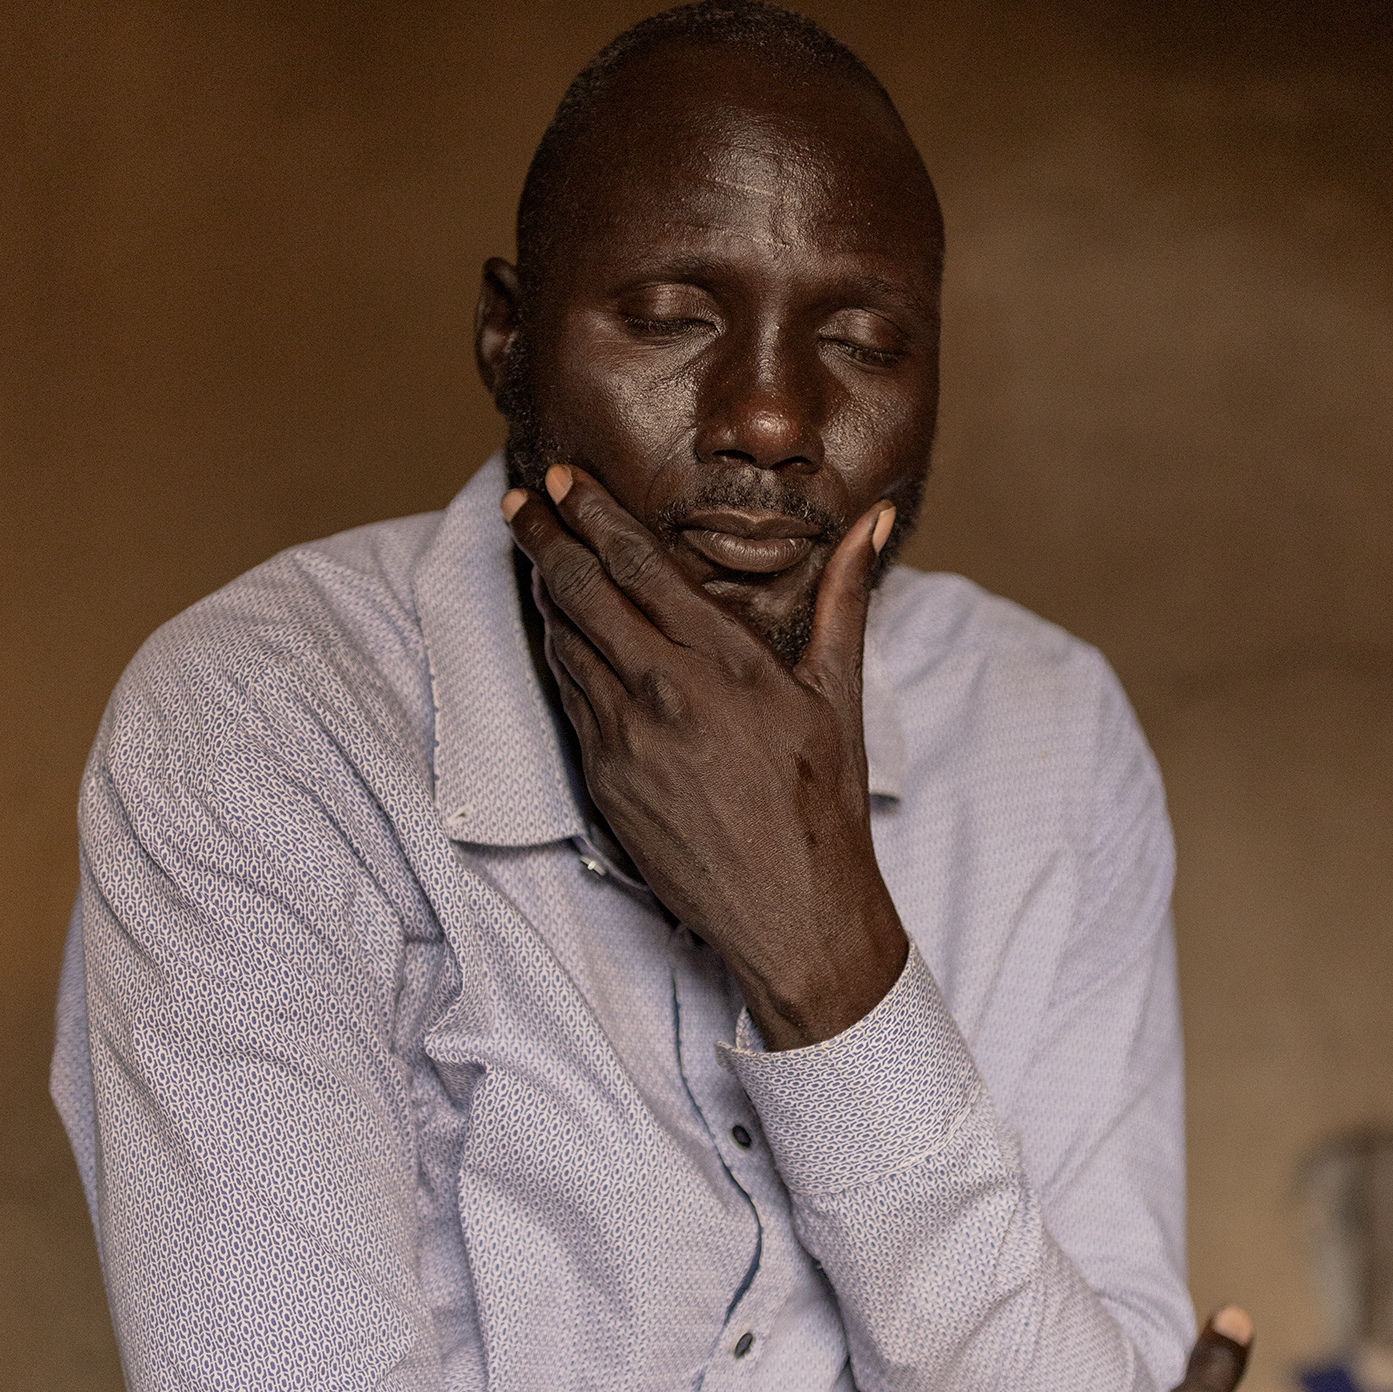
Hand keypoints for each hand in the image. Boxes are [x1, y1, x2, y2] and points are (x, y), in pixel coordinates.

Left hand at [502, 465, 909, 1048]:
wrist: (794, 912)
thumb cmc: (823, 804)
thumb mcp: (838, 694)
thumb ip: (844, 596)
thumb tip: (872, 519)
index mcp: (727, 661)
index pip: (639, 564)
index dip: (592, 513)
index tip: (563, 479)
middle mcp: (668, 692)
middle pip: (582, 592)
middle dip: (544, 538)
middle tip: (520, 502)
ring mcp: (627, 738)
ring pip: (565, 643)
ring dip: (543, 592)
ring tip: (530, 553)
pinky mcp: (604, 781)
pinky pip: (570, 698)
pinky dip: (557, 653)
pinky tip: (555, 631)